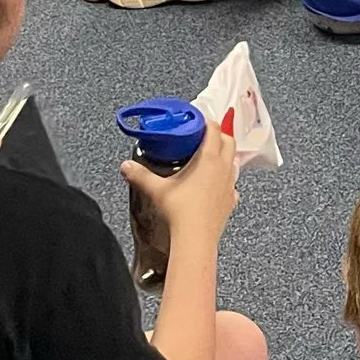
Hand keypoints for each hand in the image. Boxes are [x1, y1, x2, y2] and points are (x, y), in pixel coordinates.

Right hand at [122, 111, 239, 246]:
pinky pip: (233, 184)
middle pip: (229, 141)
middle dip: (219, 135)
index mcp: (209, 158)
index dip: (207, 121)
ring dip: (225, 155)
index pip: (215, 130)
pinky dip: (226, 179)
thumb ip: (140, 175)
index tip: (198, 120)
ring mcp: (230, 184)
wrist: (196, 239)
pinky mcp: (231, 201)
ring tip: (211, 158)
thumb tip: (126, 165)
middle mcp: (223, 168)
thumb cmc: (179, 210)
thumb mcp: (157, 190)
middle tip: (204, 136)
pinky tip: (216, 186)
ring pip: (234, 161)